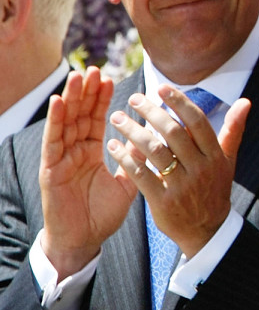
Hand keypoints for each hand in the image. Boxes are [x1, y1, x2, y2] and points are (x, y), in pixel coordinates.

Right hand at [40, 68, 136, 275]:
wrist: (84, 241)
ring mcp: (61, 158)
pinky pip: (53, 141)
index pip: (97, 119)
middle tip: (94, 68)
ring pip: (66, 122)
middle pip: (80, 115)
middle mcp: (75, 151)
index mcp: (92, 152)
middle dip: (86, 92)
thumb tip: (156, 137)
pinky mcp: (50, 169)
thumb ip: (138, 160)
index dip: (102, 99)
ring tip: (78, 76)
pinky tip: (60, 102)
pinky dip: (56, 120)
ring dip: (72, 98)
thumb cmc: (103, 213)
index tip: (110, 77)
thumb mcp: (128, 182)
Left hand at [106, 86, 249, 257]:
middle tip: (133, 98)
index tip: (161, 88)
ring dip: (133, 131)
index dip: (179, 102)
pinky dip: (126, 158)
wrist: (206, 230)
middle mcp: (200, 168)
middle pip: (173, 133)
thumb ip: (234, 129)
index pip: (197, 121)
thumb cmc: (215, 188)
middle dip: (151, 112)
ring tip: (118, 118)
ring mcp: (181, 185)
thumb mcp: (228, 160)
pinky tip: (114, 145)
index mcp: (215, 155)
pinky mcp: (163, 202)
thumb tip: (245, 101)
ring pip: (154, 151)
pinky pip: (141, 175)